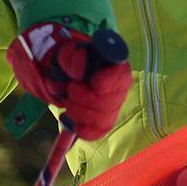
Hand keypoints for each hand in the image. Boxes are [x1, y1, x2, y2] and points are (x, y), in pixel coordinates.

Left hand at [6, 22, 130, 140]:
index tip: (88, 81)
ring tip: (69, 103)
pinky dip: (80, 129)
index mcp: (116, 66)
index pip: (120, 77)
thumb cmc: (72, 60)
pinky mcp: (103, 122)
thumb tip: (80, 73)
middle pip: (107, 103)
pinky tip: (69, 120)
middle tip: (71, 90)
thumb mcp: (68, 52)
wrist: (66, 73)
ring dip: (78, 113)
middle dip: (82, 99)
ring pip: (102, 120)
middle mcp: (120, 88)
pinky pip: (96, 133)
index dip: (103, 82)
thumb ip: (73, 57)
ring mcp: (113, 107)